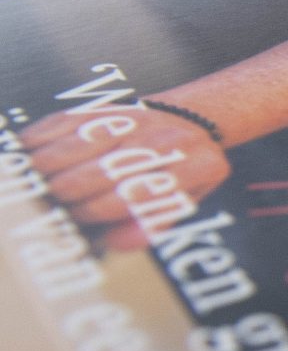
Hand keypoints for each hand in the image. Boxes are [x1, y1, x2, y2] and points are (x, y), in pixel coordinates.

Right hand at [24, 100, 232, 249]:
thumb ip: (152, 225)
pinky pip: (62, 122)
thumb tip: (113, 243)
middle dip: (67, 193)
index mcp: (193, 167)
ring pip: (76, 145)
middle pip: (99, 172)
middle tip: (54, 204)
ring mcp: (134, 120)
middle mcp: (164, 140)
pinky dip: (39, 140)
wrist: (191, 119)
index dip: (94, 212)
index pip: (132, 196)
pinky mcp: (107, 107)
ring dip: (48, 168)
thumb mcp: (184, 202)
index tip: (76, 220)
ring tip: (38, 183)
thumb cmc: (183, 170)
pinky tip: (30, 155)